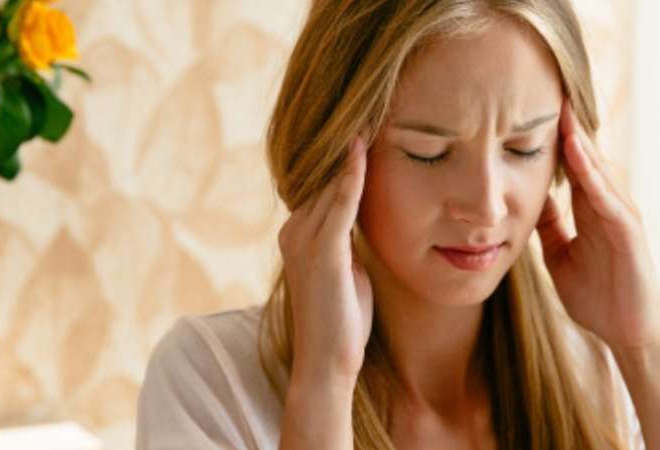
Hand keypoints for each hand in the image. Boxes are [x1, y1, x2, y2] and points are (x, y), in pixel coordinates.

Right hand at [277, 136, 372, 384]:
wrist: (328, 363)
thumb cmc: (343, 321)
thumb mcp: (346, 270)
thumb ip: (346, 240)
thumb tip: (361, 216)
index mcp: (298, 234)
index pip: (322, 182)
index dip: (342, 153)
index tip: (362, 121)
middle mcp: (293, 230)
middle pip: (321, 175)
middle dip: (343, 142)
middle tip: (366, 102)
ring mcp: (303, 241)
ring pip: (328, 183)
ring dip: (347, 149)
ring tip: (365, 113)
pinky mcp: (321, 253)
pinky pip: (339, 205)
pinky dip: (351, 176)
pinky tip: (362, 149)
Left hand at [535, 99, 659, 350]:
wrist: (627, 333)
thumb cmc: (598, 297)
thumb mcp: (559, 257)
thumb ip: (548, 228)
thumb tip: (528, 204)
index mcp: (590, 211)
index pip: (571, 166)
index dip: (555, 140)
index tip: (532, 111)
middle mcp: (607, 207)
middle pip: (586, 159)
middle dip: (569, 128)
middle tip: (550, 92)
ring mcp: (621, 218)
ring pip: (598, 171)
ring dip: (580, 142)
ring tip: (561, 111)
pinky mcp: (629, 234)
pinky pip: (608, 198)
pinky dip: (593, 175)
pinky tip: (578, 154)